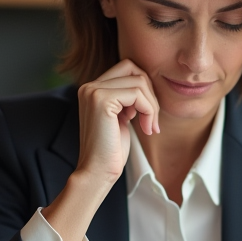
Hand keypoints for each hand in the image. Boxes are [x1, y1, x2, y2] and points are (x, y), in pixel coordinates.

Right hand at [73, 58, 159, 186]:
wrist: (97, 172)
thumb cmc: (111, 150)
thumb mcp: (121, 118)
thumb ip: (127, 99)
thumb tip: (146, 83)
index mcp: (92, 89)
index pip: (127, 68)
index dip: (144, 88)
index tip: (147, 114)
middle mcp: (89, 86)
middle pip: (133, 68)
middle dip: (150, 92)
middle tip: (152, 119)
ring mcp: (93, 91)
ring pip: (139, 81)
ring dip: (152, 105)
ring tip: (149, 127)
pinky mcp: (101, 100)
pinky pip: (138, 94)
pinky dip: (149, 111)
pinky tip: (146, 129)